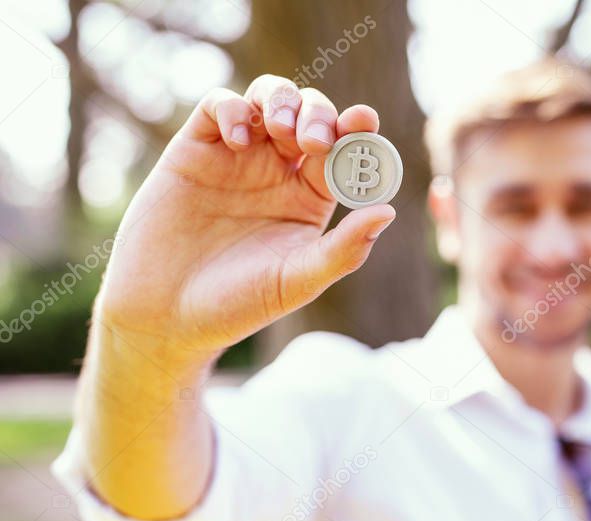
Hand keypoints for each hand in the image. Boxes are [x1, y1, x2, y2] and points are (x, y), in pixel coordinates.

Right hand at [95, 74, 395, 359]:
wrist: (166, 315)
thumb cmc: (238, 304)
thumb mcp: (299, 280)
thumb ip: (344, 249)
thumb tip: (388, 211)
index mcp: (310, 197)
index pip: (343, 151)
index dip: (357, 130)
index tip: (364, 121)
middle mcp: (278, 171)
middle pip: (310, 115)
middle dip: (319, 114)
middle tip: (315, 141)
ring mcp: (236, 156)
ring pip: (268, 98)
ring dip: (281, 101)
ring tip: (281, 129)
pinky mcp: (194, 150)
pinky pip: (218, 105)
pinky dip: (232, 108)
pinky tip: (240, 139)